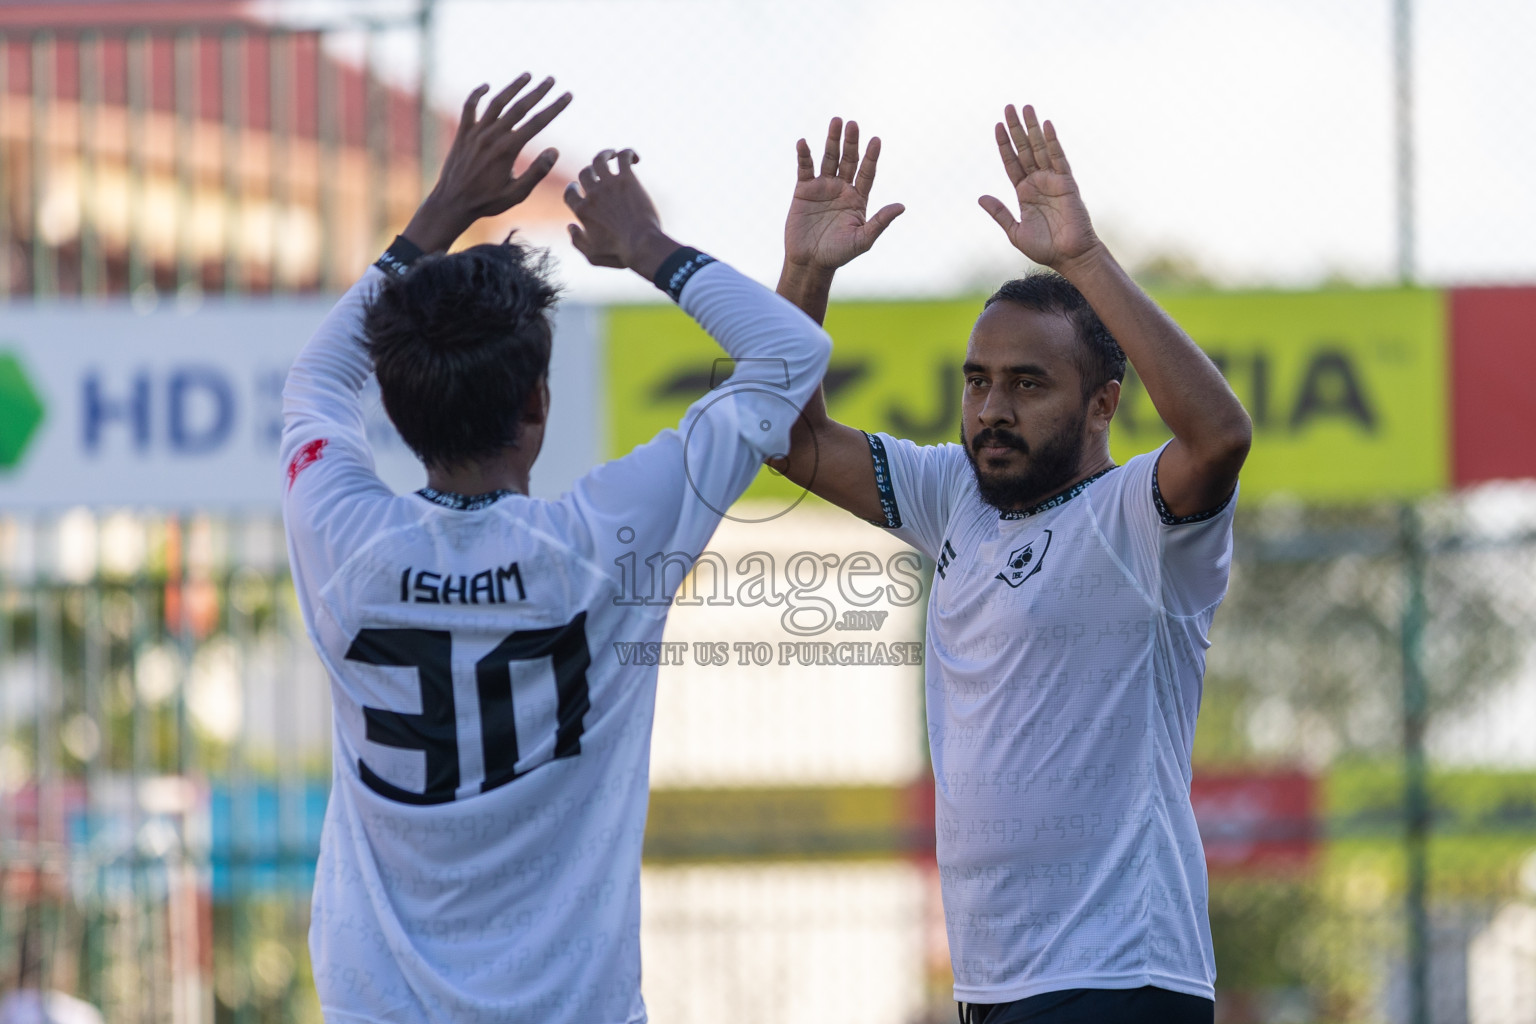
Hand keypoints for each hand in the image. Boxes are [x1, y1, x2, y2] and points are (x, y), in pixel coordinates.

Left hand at [402, 74, 572, 251]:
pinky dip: (477, 94)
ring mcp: (476, 132)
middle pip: (520, 107)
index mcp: (508, 150)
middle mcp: (492, 136)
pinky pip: (470, 107)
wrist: (452, 203)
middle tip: (552, 80)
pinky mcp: (463, 133)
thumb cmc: (487, 202)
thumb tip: (554, 151)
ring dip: (513, 87)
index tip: (567, 95)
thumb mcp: (517, 194)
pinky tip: (487, 86)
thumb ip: (537, 172)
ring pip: (497, 102)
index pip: (537, 123)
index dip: (555, 107)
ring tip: (528, 75)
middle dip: (538, 92)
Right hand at [564, 150, 677, 277]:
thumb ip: (577, 241)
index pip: (569, 193)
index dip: (572, 188)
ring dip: (605, 154)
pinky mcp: (627, 179)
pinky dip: (627, 153)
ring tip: (612, 154)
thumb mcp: (592, 255)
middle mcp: (592, 194)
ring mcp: (609, 184)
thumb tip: (570, 226)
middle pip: (585, 173)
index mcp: (582, 211)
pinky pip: (623, 157)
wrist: (641, 245)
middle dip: (590, 171)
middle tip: (600, 172)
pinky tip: (635, 158)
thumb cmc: (619, 253)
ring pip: (600, 159)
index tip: (577, 187)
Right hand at [783, 118, 903, 272]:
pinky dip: (804, 155)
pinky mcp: (804, 190)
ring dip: (832, 140)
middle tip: (853, 124)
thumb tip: (901, 206)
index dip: (872, 157)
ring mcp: (823, 187)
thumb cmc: (838, 254)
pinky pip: (805, 168)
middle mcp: (842, 188)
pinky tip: (803, 143)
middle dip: (851, 142)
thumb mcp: (863, 240)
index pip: (867, 172)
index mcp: (858, 198)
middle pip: (849, 160)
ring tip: (836, 121)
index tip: (876, 141)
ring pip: (829, 158)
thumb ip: (880, 222)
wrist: (810, 262)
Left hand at [978, 104, 1101, 272]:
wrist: (1069, 256)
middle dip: (1016, 128)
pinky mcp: (1067, 182)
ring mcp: (1052, 180)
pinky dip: (1052, 141)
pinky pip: (1058, 158)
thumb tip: (981, 197)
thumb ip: (1000, 213)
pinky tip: (1045, 125)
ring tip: (1025, 107)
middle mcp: (1038, 181)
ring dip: (1032, 128)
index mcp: (1024, 192)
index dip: (1004, 144)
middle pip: (1024, 149)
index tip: (997, 126)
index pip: (1011, 162)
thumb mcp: (1014, 231)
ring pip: (1040, 148)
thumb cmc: (1045, 248)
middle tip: (1009, 106)